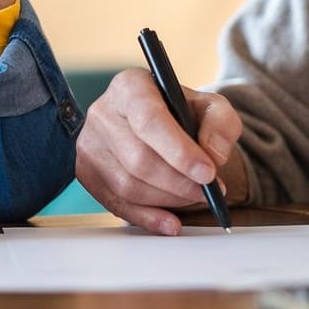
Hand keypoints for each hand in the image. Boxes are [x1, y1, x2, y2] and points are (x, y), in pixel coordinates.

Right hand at [74, 68, 242, 235]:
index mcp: (130, 86)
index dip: (179, 151)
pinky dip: (147, 218)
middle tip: (209, 190)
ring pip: (128, 186)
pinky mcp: (87, 172)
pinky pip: (115, 205)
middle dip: (180, 182)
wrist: (158, 124)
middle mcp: (103, 112)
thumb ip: (221, 123)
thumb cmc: (181, 113)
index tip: (208, 173)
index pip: (149, 120)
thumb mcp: (211, 106)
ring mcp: (89, 144)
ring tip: (195, 197)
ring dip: (168, 200)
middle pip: (139, 159)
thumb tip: (212, 155)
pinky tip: (170, 222)